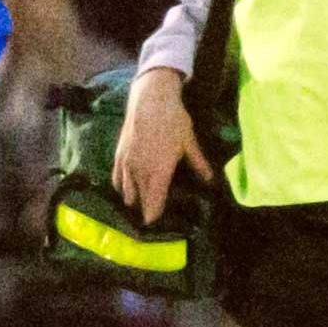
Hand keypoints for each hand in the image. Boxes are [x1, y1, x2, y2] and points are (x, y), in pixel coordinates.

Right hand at [111, 68, 211, 226]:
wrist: (150, 99)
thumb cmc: (173, 120)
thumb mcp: (189, 143)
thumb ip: (198, 165)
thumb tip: (211, 181)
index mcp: (158, 173)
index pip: (153, 205)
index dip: (154, 219)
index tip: (157, 227)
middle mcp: (140, 172)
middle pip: (140, 202)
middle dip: (145, 212)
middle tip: (151, 219)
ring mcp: (127, 164)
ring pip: (127, 193)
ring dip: (134, 201)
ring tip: (141, 206)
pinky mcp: (118, 156)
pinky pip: (117, 180)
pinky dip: (122, 188)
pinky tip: (127, 190)